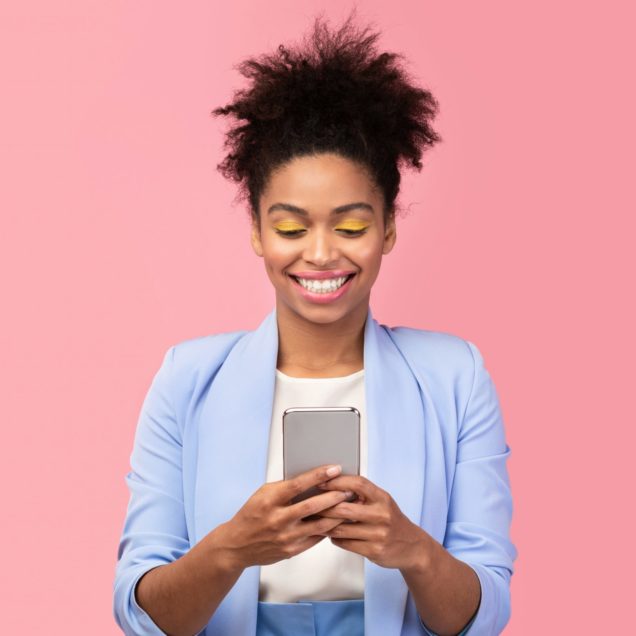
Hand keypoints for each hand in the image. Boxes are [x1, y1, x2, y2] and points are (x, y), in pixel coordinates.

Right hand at [213, 465, 351, 569]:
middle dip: (335, 496)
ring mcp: (285, 537)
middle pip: (313, 506)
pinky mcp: (291, 550)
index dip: (318, 475)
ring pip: (319, 525)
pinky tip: (337, 521)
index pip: (298, 485)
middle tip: (349, 489)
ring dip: (337, 514)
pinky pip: (316, 538)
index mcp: (270, 500)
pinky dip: (328, 529)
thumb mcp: (263, 494)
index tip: (334, 469)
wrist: (237, 545)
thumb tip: (312, 479)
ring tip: (349, 505)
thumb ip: (285, 487)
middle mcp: (278, 519)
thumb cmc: (251, 515)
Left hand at [316, 475, 431, 570]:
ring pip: (342, 528)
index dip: (337, 481)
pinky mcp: (374, 551)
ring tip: (317, 521)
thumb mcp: (382, 502)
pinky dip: (335, 538)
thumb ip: (363, 494)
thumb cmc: (391, 520)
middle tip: (310, 505)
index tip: (321, 482)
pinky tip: (331, 535)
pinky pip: (346, 543)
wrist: (412, 546)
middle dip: (325, 507)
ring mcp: (379, 534)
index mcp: (382, 498)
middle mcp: (382, 515)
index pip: (358, 484)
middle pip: (344, 508)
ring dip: (326, 525)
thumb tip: (332, 484)